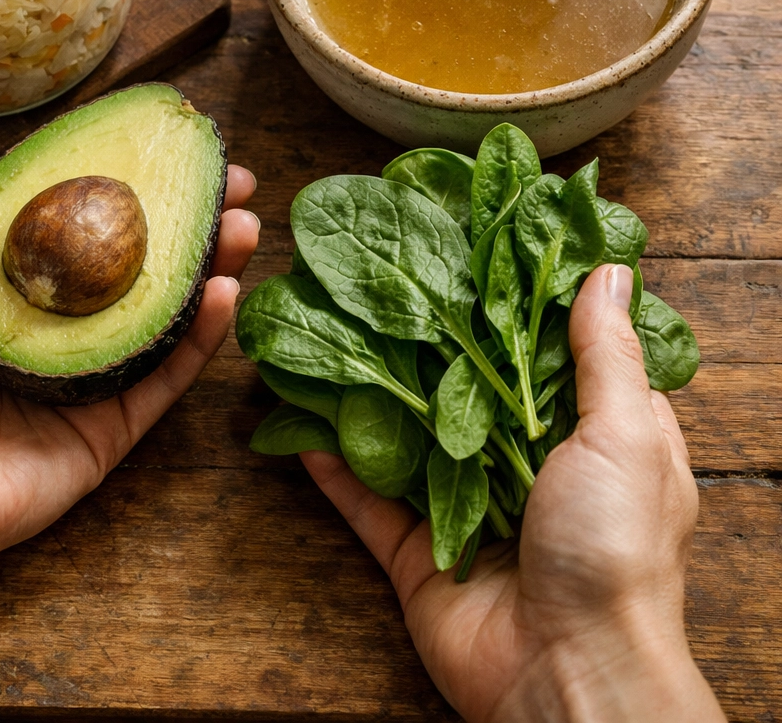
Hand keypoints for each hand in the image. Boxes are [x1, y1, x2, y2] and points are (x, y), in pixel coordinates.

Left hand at [0, 138, 258, 722]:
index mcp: (13, 286)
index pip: (86, 220)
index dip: (132, 183)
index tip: (172, 149)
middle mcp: (59, 326)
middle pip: (141, 263)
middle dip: (192, 220)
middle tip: (234, 184)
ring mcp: (91, 377)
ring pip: (167, 315)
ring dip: (212, 268)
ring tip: (245, 227)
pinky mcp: (112, 427)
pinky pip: (168, 376)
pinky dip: (204, 336)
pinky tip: (226, 291)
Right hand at [302, 263, 725, 722]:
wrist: (565, 677)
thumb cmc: (614, 554)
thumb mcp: (625, 438)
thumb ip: (608, 357)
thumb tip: (608, 272)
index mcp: (589, 439)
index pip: (553, 353)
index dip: (521, 303)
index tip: (478, 246)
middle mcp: (526, 467)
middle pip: (468, 388)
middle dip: (430, 340)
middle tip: (388, 279)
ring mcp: (466, 508)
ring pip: (408, 437)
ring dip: (369, 392)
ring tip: (329, 334)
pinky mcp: (418, 551)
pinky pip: (366, 500)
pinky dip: (332, 466)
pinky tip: (299, 425)